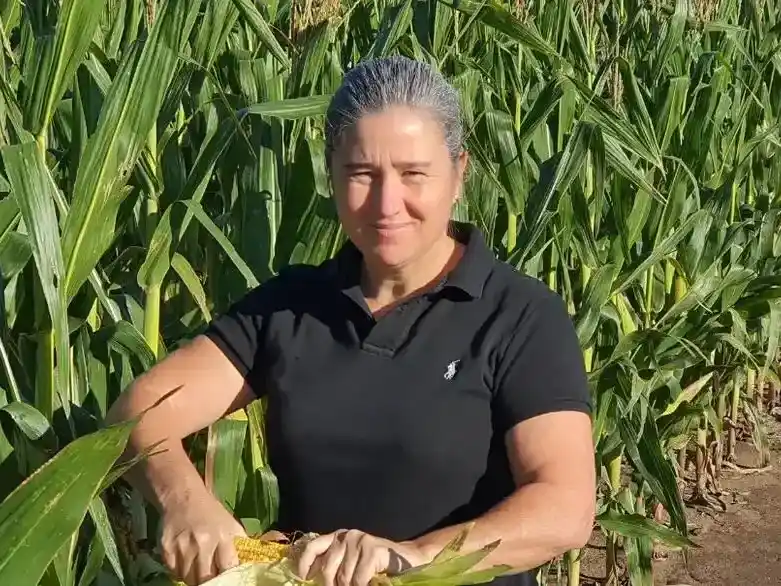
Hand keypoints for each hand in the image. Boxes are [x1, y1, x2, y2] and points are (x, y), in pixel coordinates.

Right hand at [158, 487, 247, 584]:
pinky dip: (179, 571)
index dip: (228, 578)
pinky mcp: (166, 549)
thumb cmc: (211, 513)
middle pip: (205, 579)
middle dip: (208, 582)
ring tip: (197, 568)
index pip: (228, 568)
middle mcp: (203, 543)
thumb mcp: (231, 525)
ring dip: (192, 577)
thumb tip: (249, 565)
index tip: (226, 579)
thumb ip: (240, 545)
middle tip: (210, 578)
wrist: (183, 497)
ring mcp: (182, 547)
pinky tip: (184, 561)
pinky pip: (173, 571)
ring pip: (187, 577)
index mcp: (223, 537)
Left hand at [293, 529, 429, 585]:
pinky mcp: (372, 550)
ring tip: (361, 584)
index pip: (313, 546)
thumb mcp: (352, 560)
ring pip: (344, 578)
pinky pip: (359, 579)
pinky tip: (371, 584)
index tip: (305, 578)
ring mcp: (360, 541)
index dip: (305, 563)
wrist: (409, 558)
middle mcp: (346, 536)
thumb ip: (335, 563)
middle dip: (333, 585)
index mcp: (338, 537)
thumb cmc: (377, 564)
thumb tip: (314, 577)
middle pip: (328, 570)